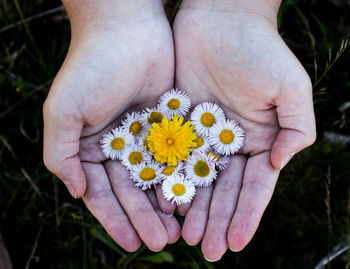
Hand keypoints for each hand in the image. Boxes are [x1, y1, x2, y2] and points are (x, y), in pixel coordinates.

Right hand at [43, 0, 179, 251]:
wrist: (127, 28)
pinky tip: (189, 198)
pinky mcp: (168, 125)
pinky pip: (176, 157)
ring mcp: (144, 136)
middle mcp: (117, 146)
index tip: (131, 243)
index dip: (116, 220)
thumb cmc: (91, 67)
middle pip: (132, 191)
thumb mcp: (63, 111)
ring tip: (178, 231)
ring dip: (165, 204)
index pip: (103, 193)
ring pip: (156, 178)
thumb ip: (61, 154)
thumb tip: (76, 193)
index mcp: (90, 148)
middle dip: (144, 218)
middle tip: (161, 243)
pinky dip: (180, 178)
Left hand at [172, 0, 315, 259]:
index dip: (246, 216)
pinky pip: (175, 158)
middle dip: (216, 221)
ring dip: (193, 209)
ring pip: (198, 180)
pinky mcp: (181, 124)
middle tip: (206, 251)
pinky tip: (165, 203)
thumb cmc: (259, 50)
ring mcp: (205, 136)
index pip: (254, 187)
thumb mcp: (290, 88)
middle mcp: (232, 143)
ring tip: (184, 236)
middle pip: (224, 190)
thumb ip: (296, 129)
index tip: (235, 244)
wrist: (221, 20)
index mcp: (260, 140)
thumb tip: (281, 164)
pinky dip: (171, 180)